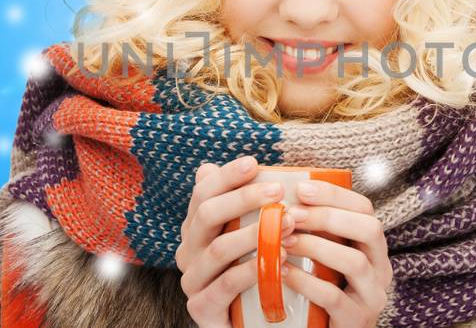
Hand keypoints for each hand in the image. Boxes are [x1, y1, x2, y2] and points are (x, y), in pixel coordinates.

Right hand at [176, 156, 296, 326]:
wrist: (250, 327)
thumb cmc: (254, 275)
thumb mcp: (250, 237)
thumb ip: (245, 207)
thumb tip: (238, 164)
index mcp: (195, 230)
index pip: (203, 194)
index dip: (226, 176)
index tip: (253, 163)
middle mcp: (187, 252)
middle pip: (207, 215)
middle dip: (243, 199)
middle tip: (278, 192)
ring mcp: (192, 281)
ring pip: (219, 249)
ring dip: (256, 234)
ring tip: (288, 225)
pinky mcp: (201, 308)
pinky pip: (227, 284)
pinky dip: (253, 269)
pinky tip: (279, 260)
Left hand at [280, 180, 393, 327]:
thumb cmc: (323, 291)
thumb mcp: (325, 258)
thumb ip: (316, 232)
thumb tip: (283, 197)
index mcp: (374, 248)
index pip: (365, 209)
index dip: (335, 195)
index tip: (301, 189)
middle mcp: (381, 269)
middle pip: (370, 229)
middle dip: (328, 217)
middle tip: (291, 214)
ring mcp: (373, 296)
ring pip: (354, 262)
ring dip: (316, 247)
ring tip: (284, 241)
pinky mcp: (357, 319)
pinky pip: (334, 297)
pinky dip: (305, 282)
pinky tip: (282, 272)